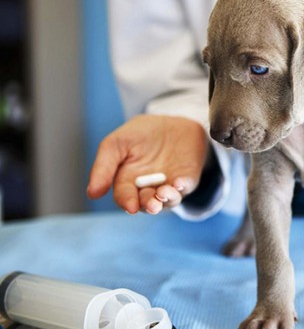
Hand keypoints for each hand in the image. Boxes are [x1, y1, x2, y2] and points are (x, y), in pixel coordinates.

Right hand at [87, 115, 207, 213]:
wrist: (171, 122)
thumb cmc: (141, 133)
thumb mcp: (117, 142)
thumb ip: (104, 166)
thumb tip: (92, 193)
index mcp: (127, 181)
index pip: (125, 196)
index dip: (127, 201)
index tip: (130, 206)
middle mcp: (147, 188)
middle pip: (146, 203)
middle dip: (148, 204)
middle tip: (151, 205)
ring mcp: (168, 185)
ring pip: (166, 200)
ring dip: (166, 199)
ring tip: (163, 193)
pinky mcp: (186, 179)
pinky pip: (185, 187)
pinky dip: (182, 187)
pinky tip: (178, 183)